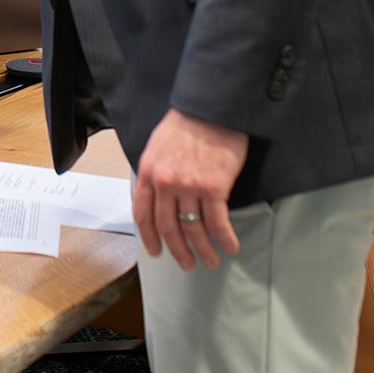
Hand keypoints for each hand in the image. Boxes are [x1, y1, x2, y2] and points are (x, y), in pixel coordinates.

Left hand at [131, 109, 248, 270]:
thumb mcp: (157, 145)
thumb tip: (158, 196)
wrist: (210, 108)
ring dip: (202, 250)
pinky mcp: (213, 187)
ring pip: (193, 229)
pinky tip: (230, 247)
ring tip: (210, 261)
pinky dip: (224, 239)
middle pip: (168, 227)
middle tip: (187, 264)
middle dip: (177, 251)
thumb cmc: (187, 122)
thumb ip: (155, 172)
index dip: (149, 237)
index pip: (143, 214)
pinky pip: (217, 222)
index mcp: (148, 172)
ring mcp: (189, 187)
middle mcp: (165, 183)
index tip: (156, 251)